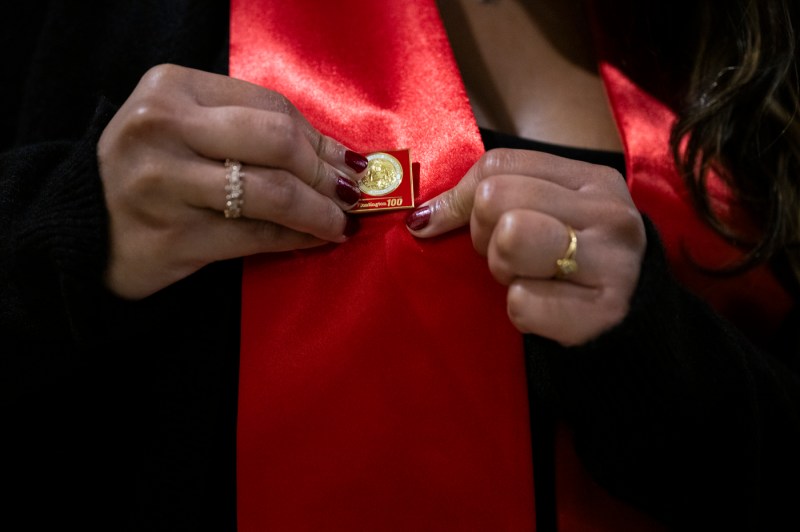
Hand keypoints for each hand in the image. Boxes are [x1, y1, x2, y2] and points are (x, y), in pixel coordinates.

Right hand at [98, 64, 367, 299]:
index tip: (348, 160)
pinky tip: (315, 240)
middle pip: (277, 142)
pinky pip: (257, 236)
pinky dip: (297, 238)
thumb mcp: (183, 131)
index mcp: (169, 89)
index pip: (269, 106)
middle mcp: (162, 129)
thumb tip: (334, 154)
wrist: (81, 230)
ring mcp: (164, 184)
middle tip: (352, 193)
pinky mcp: (173, 236)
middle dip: (325, 171)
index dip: (319, 137)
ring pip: (273, 193)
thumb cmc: (148, 174)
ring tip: (341, 222)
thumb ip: (245, 130)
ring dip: (321, 211)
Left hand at [406, 149, 645, 345]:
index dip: (462, 200)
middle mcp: (609, 213)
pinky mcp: (605, 312)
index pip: (497, 164)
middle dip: (485, 238)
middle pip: (496, 199)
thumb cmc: (576, 267)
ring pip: (510, 237)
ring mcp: (614, 261)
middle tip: (510, 260)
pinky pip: (522, 302)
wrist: (634, 328)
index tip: (460, 228)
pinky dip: (522, 312)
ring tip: (529, 279)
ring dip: (504, 270)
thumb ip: (493, 199)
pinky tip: (548, 310)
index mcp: (592, 179)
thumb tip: (420, 219)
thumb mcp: (548, 217)